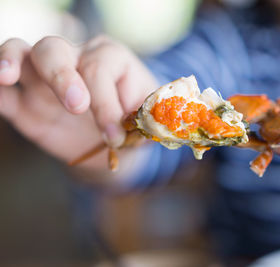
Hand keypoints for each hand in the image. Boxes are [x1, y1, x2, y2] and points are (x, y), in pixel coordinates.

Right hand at [0, 36, 157, 176]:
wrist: (116, 139)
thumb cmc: (134, 122)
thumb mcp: (147, 119)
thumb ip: (147, 116)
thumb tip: (150, 121)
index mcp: (109, 58)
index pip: (98, 69)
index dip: (106, 103)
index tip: (116, 137)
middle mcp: (74, 59)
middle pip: (54, 49)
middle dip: (62, 75)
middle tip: (76, 106)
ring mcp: (44, 79)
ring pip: (20, 53)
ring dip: (11, 60)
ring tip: (8, 76)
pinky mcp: (25, 102)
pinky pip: (2, 92)